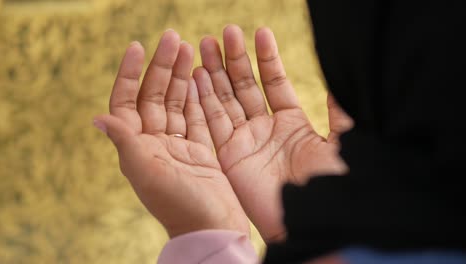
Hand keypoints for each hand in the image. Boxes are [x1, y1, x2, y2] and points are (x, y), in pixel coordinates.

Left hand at [93, 30, 249, 237]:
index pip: (127, 103)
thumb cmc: (180, 205)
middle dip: (162, 67)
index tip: (137, 47)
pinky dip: (198, 96)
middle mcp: (154, 143)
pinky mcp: (200, 150)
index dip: (129, 74)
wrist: (213, 227)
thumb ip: (125, 142)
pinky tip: (199, 77)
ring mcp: (178, 145)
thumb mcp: (148, 173)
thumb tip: (96, 117)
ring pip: (177, 103)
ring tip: (187, 48)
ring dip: (180, 76)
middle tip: (172, 37)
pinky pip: (197, 116)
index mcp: (136, 148)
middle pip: (155, 97)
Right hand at [195, 25, 352, 241]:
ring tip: (204, 44)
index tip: (261, 33)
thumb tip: (340, 83)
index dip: (267, 59)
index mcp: (292, 125)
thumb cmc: (333, 184)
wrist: (313, 220)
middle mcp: (265, 131)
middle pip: (244, 88)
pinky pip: (211, 122)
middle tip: (224, 32)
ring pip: (224, 100)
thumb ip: (338, 112)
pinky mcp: (227, 156)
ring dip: (214, 73)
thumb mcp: (342, 142)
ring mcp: (244, 143)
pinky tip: (197, 75)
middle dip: (234, 59)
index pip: (274, 84)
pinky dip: (203, 98)